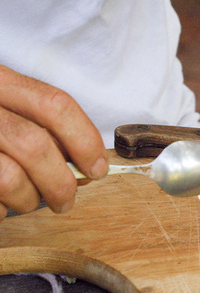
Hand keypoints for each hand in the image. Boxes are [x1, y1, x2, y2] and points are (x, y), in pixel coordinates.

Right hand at [0, 66, 107, 220]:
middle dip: (61, 183)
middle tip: (66, 200)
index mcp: (0, 82)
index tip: (98, 167)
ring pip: (9, 178)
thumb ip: (41, 126)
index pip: (55, 105)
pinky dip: (0, 210)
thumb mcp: (7, 109)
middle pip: (35, 146)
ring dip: (28, 200)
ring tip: (27, 201)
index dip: (84, 140)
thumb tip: (87, 163)